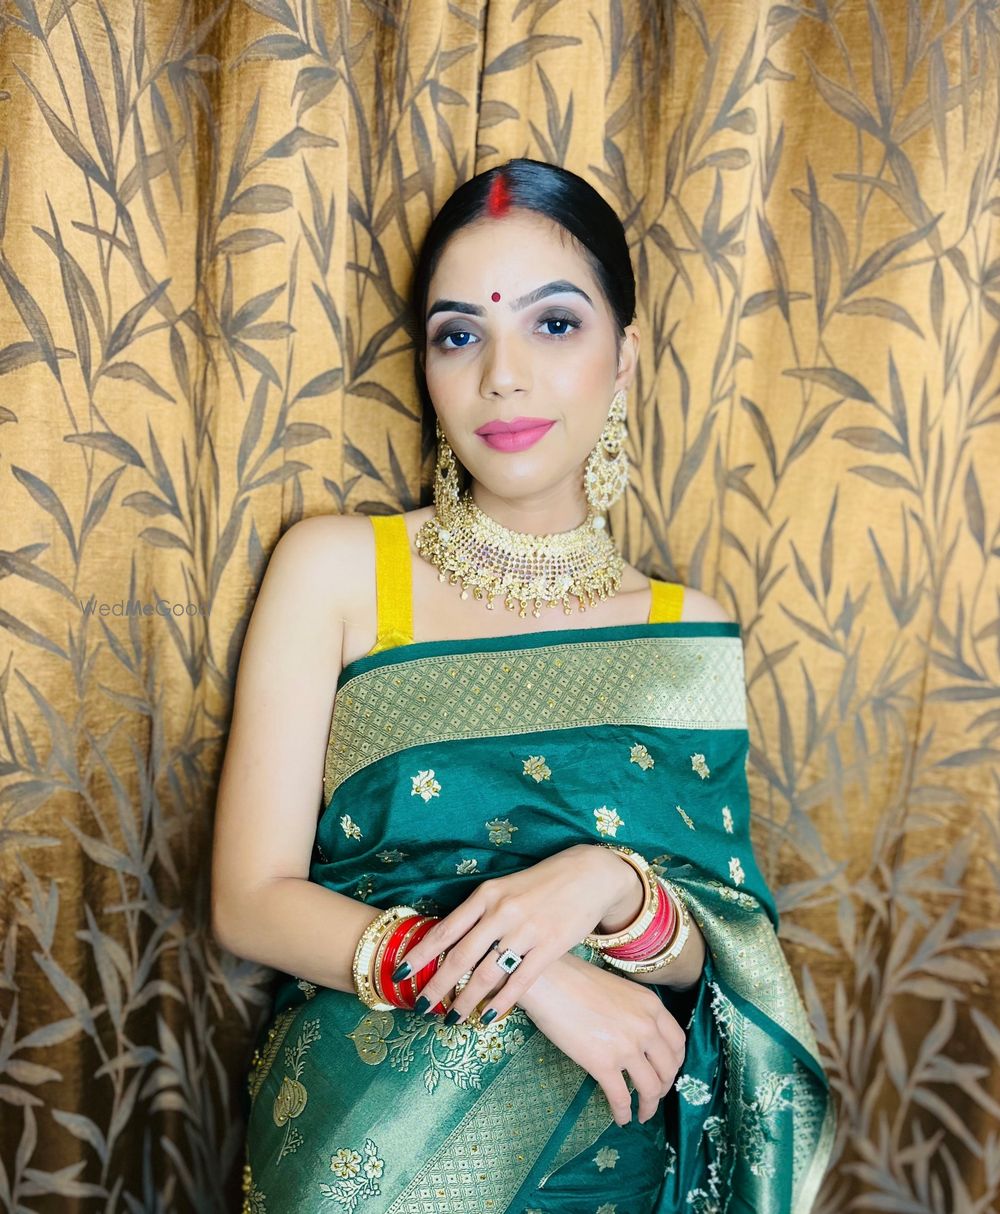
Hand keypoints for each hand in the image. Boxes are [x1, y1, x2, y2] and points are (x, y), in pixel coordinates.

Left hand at [393, 844, 637, 1022]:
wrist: (590, 873)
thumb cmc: (541, 882)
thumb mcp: (505, 887)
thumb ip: (479, 911)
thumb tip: (448, 941)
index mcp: (487, 894)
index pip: (445, 929)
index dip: (421, 955)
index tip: (400, 974)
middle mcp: (503, 911)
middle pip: (461, 957)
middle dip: (437, 986)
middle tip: (420, 1008)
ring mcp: (527, 930)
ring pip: (487, 974)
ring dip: (465, 1001)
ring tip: (452, 1019)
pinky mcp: (551, 947)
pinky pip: (520, 982)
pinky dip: (500, 1003)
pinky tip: (487, 1017)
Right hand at [518, 950, 686, 1124]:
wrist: (550, 980)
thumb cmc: (577, 980)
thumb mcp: (621, 991)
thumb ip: (636, 1013)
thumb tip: (636, 1037)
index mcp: (651, 1006)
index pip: (678, 1043)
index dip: (675, 1063)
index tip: (666, 1072)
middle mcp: (646, 1027)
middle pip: (668, 1069)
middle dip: (664, 1087)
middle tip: (654, 1095)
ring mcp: (626, 1047)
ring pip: (650, 1088)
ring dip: (649, 1106)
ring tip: (642, 1114)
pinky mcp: (602, 1064)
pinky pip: (620, 1097)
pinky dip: (623, 1113)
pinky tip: (621, 1118)